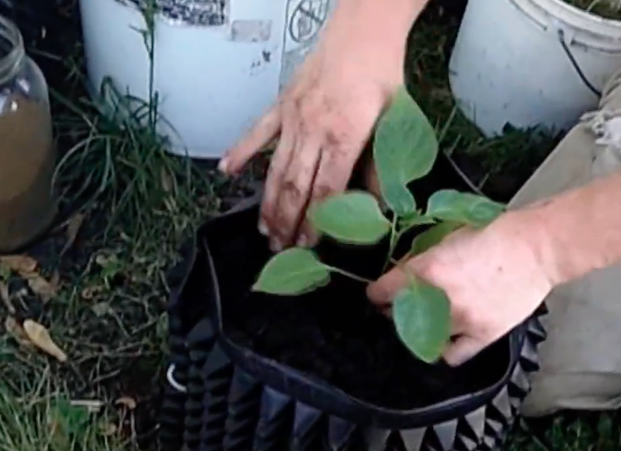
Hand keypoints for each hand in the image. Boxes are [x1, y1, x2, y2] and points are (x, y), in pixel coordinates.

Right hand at [218, 6, 406, 251]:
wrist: (363, 31)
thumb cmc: (381, 75)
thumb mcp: (394, 122)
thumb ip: (379, 166)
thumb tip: (377, 205)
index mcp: (344, 136)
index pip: (326, 190)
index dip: (315, 222)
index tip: (308, 244)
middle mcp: (313, 130)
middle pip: (296, 187)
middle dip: (287, 222)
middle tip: (281, 248)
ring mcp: (293, 118)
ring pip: (276, 169)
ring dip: (268, 202)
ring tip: (264, 229)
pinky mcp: (281, 105)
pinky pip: (257, 133)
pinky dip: (239, 152)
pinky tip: (226, 171)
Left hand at [367, 213, 554, 365]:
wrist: (538, 247)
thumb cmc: (496, 233)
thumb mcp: (448, 235)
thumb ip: (422, 256)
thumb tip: (401, 271)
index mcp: (428, 270)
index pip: (382, 291)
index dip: (377, 292)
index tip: (377, 294)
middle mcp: (441, 300)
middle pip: (399, 315)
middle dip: (396, 308)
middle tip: (402, 303)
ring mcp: (462, 321)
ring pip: (422, 336)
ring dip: (419, 326)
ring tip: (427, 317)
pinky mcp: (483, 335)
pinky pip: (453, 355)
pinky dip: (445, 348)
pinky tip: (445, 338)